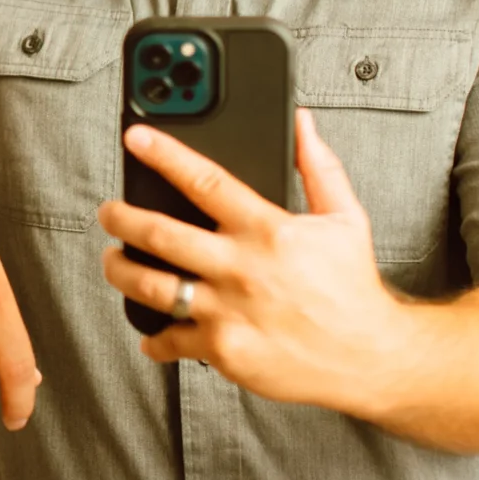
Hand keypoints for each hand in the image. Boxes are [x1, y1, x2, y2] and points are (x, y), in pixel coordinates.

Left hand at [99, 110, 415, 414]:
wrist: (370, 356)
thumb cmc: (354, 289)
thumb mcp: (345, 218)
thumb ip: (318, 168)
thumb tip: (302, 123)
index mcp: (267, 230)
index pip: (205, 181)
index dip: (164, 155)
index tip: (137, 138)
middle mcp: (241, 268)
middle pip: (160, 233)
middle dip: (121, 217)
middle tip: (109, 212)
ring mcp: (227, 311)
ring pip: (151, 285)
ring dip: (120, 270)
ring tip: (112, 261)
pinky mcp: (223, 350)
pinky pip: (171, 339)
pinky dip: (154, 337)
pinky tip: (151, 331)